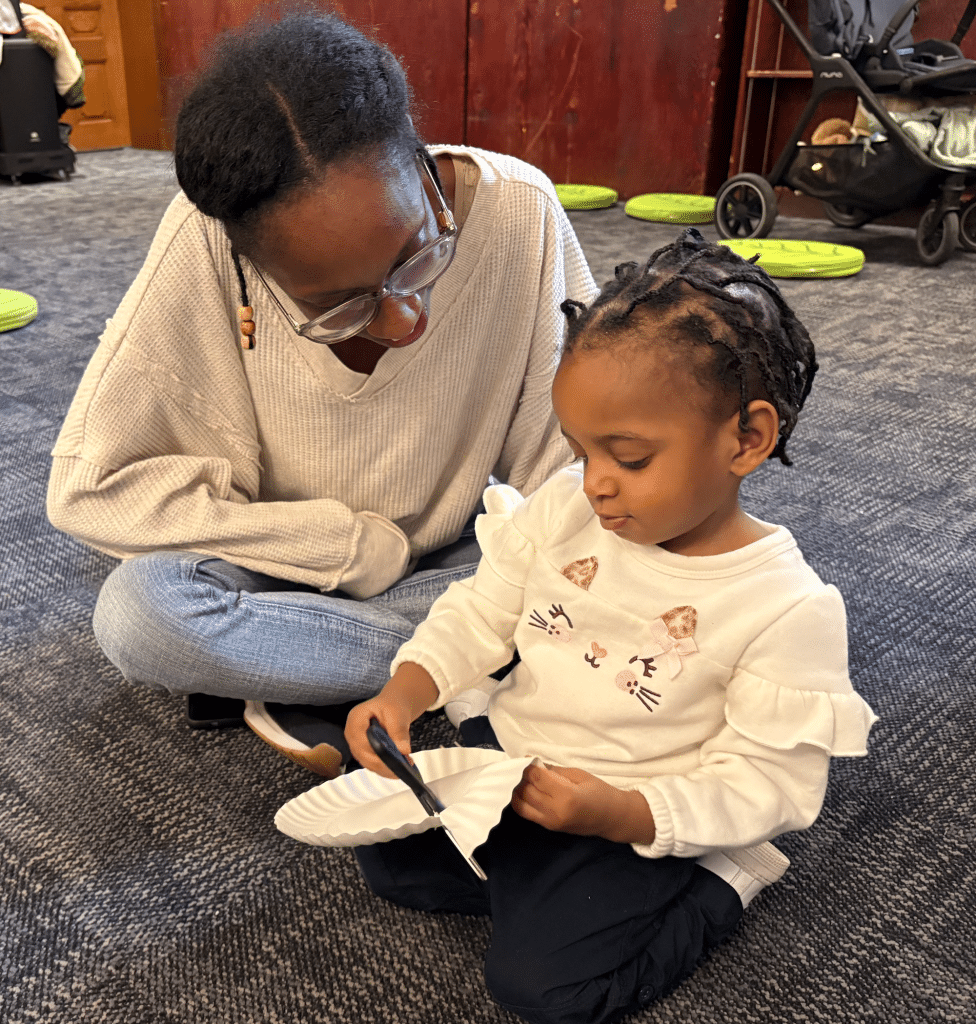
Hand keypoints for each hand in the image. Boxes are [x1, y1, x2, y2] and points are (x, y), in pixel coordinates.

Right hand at [344, 694, 414, 778]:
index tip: (392, 758)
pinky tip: (398, 770)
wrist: (391, 707)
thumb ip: (399, 731)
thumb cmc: (392, 707)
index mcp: (355, 718)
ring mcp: (355, 745)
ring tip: (402, 770)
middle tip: (400, 769)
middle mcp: (351, 733)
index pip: (360, 739)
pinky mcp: (362, 754)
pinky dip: (384, 769)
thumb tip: (403, 750)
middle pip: (362, 754)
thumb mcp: (397, 714)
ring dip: (384, 768)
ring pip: (367, 762)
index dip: (375, 750)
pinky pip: (372, 764)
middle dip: (381, 763)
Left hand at [511, 763, 655, 844]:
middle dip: (522, 777)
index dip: (529, 766)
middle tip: (526, 768)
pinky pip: (526, 813)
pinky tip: (527, 791)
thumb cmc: (600, 793)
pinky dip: (521, 800)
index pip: (537, 777)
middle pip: (526, 790)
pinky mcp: (548, 828)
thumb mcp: (579, 775)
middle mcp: (555, 812)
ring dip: (518, 789)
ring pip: (521, 804)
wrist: (612, 818)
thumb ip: (554, 770)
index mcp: (567, 796)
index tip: (528, 759)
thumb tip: (533, 764)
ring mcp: (550, 823)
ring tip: (525, 780)